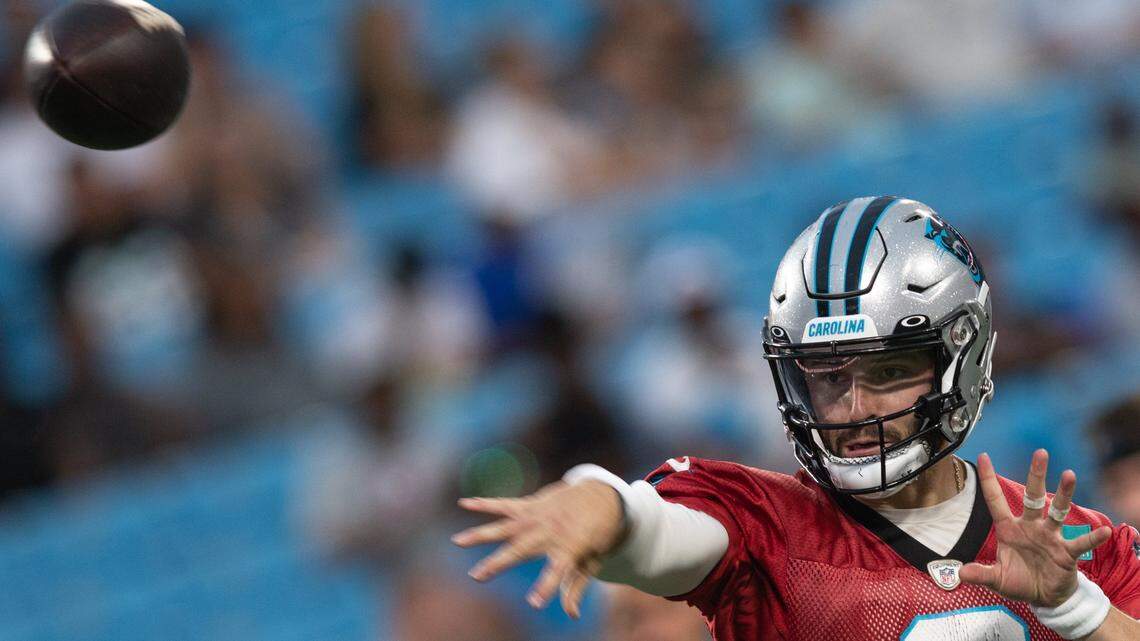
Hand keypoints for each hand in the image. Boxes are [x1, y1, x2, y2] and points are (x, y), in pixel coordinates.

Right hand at [451, 480, 625, 617]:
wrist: (602, 495)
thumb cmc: (598, 535)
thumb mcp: (593, 562)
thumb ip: (577, 587)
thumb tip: (572, 615)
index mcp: (570, 548)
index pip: (557, 572)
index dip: (546, 587)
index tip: (533, 603)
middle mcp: (550, 531)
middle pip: (520, 549)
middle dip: (497, 562)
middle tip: (476, 576)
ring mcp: (538, 516)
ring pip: (505, 527)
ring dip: (480, 534)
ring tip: (457, 541)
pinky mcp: (530, 505)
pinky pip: (504, 505)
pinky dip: (484, 504)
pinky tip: (464, 503)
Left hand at [959, 450, 1111, 606]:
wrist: (1044, 597)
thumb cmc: (1019, 581)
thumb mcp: (997, 579)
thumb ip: (981, 573)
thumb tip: (960, 572)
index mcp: (1009, 528)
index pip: (996, 500)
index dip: (989, 479)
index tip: (984, 456)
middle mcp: (1030, 527)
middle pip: (1033, 496)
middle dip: (1036, 475)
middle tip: (1040, 453)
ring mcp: (1050, 537)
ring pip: (1058, 511)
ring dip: (1064, 494)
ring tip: (1069, 475)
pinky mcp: (1067, 552)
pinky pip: (1081, 543)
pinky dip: (1092, 538)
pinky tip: (1104, 530)